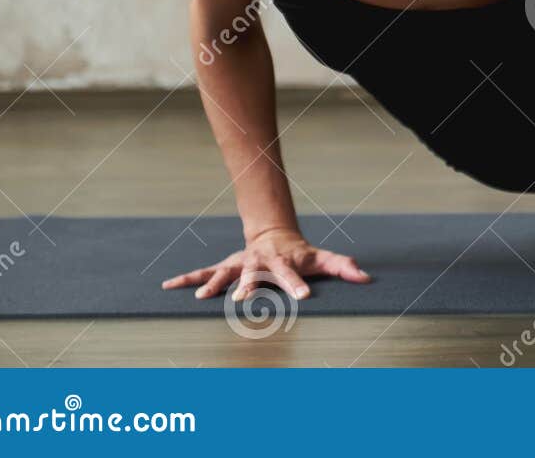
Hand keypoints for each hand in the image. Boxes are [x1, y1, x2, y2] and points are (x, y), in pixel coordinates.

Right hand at [159, 226, 370, 300]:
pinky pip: (204, 272)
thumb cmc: (302, 253)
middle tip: (243, 300)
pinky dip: (187, 279)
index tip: (304, 297)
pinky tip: (168, 286)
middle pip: (256, 274)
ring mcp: (241, 264)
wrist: (276, 236)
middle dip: (249, 286)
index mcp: (284, 263)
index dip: (298, 286)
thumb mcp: (324, 259)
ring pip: (226, 273)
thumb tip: (366, 278)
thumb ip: (343, 267)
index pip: (293, 275)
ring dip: (214, 283)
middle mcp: (260, 263)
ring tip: (202, 296)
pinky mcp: (226, 267)